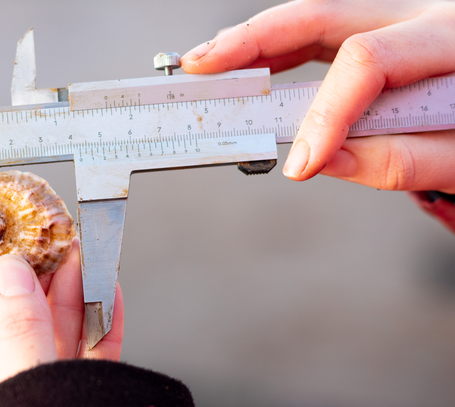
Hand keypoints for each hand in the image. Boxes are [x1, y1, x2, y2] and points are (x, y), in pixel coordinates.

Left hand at [0, 238, 123, 406]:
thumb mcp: (18, 399)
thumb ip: (18, 335)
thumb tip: (12, 274)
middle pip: (3, 343)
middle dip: (26, 293)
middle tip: (42, 250)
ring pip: (51, 348)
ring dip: (68, 301)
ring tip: (81, 260)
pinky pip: (90, 365)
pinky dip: (101, 329)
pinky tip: (106, 294)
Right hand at [181, 0, 454, 192]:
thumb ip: (402, 161)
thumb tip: (325, 159)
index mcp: (449, 36)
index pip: (366, 61)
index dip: (325, 114)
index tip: (300, 164)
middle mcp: (418, 14)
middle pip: (321, 13)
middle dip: (253, 42)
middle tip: (203, 67)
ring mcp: (396, 18)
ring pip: (312, 18)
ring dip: (254, 42)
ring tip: (208, 64)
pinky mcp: (379, 33)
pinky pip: (319, 37)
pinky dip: (277, 53)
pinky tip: (246, 66)